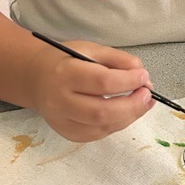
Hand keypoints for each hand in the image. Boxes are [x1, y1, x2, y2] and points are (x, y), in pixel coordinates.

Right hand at [29, 41, 153, 141]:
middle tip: (148, 95)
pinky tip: (124, 113)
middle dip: (132, 105)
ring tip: (141, 103)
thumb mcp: (91, 50)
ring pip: (102, 127)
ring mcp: (61, 120)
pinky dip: (116, 124)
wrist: (36, 77)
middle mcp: (60, 100)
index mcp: (65, 73)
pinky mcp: (67, 133)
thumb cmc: (67, 60)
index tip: (144, 76)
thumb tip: (143, 77)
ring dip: (128, 117)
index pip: (102, 82)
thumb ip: (119, 60)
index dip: (128, 81)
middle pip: (102, 111)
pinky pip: (97, 134)